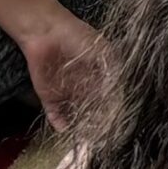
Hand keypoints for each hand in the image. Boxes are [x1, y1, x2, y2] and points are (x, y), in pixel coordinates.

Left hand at [19, 10, 107, 132]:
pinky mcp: (50, 98)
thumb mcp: (102, 50)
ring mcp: (68, 93)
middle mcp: (85, 87)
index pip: (110, 97)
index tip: (118, 120)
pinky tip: (66, 130)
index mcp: (100, 75)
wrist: (46, 32)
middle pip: (94, 109)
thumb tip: (121, 95)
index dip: (113, 108)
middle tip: (102, 134)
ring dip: (81, 126)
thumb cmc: (78, 36)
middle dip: (98, 122)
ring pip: (77, 115)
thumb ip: (113, 71)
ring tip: (86, 137)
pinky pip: (56, 116)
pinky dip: (60, 125)